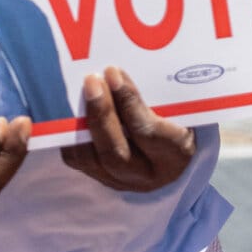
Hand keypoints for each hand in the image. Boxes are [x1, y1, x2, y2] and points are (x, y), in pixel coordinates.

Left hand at [60, 67, 196, 193]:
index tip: (114, 74)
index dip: (128, 103)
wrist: (175, 148)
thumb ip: (160, 93)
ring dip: (80, 124)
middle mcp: (149, 175)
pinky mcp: (102, 178)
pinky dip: (70, 135)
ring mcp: (122, 181)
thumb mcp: (181, 106)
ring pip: (92, 159)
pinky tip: (69, 111)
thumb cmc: (180, 117)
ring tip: (76, 93)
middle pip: (116, 153)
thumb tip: (120, 69)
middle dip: (100, 115)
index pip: (148, 133)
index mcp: (176, 154)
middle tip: (91, 81)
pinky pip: (78, 160)